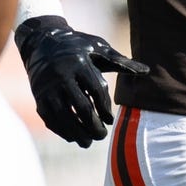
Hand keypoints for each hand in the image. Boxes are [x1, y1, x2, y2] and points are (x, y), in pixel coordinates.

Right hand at [15, 15, 149, 147]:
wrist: (44, 42)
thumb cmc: (78, 47)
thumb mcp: (99, 49)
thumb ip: (120, 62)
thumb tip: (146, 71)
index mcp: (80, 63)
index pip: (96, 90)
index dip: (105, 108)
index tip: (111, 121)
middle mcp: (62, 76)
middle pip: (80, 106)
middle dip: (92, 124)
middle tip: (102, 136)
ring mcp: (48, 88)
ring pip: (62, 116)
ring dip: (76, 132)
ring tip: (88, 143)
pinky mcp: (39, 97)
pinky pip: (50, 118)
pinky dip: (61, 130)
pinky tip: (73, 137)